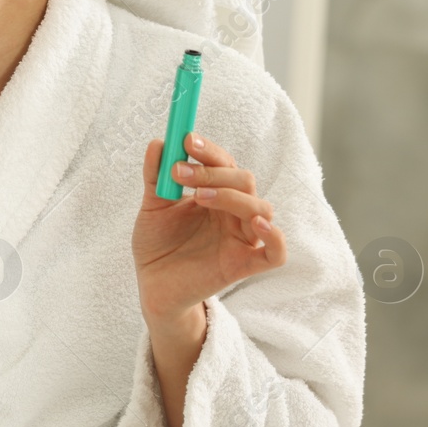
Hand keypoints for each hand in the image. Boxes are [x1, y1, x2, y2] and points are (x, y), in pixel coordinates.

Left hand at [133, 133, 286, 324]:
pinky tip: (257, 225)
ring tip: (198, 198)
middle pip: (244, 181)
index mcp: (214, 194)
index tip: (186, 140)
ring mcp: (241, 238)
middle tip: (180, 172)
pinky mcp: (244, 265)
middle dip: (214, 172)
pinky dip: (275, 237)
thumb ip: (156, 177)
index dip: (209, 150)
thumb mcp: (151, 207)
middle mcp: (232, 213)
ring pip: (259, 210)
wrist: (151, 285)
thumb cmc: (156, 244)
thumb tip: (157, 143)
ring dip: (233, 197)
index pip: (223, 164)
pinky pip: (275, 253)